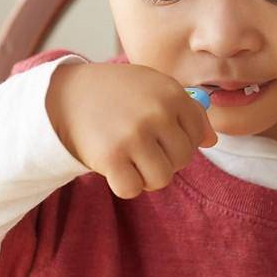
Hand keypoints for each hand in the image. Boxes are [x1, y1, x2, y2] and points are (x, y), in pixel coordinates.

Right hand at [46, 62, 216, 198]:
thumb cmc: (116, 93)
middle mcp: (155, 113)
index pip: (198, 135)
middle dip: (165, 159)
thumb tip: (211, 141)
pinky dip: (124, 184)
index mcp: (171, 93)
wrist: (66, 95)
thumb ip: (186, 110)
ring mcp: (133, 136)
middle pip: (182, 159)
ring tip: (131, 160)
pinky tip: (115, 168)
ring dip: (146, 176)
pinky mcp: (111, 158)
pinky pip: (132, 189)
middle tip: (142, 148)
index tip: (160, 135)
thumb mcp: (153, 87)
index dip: (180, 140)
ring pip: (161, 179)